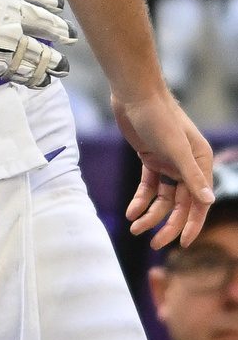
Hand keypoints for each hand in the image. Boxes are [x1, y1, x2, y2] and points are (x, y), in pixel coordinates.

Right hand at [0, 0, 74, 88]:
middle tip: (71, 35)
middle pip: (41, 22)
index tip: (60, 4)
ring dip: (50, 60)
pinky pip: (14, 71)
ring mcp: (0, 39)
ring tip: (63, 66)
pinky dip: (29, 77)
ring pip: (34, 51)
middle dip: (57, 29)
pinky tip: (40, 82)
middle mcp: (8, 14)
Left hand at [120, 90, 215, 246]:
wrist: (133, 95)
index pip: (200, 201)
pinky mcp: (150, 158)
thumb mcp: (175, 149)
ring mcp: (168, 163)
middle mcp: (187, 165)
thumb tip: (208, 201)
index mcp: (201, 162)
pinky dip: (140, 199)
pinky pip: (148, 186)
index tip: (184, 244)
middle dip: (167, 225)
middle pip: (180, 204)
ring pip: (162, 198)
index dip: (193, 223)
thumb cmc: (158, 118)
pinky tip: (131, 212)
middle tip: (153, 244)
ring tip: (134, 228)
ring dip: (150, 214)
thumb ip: (191, 176)